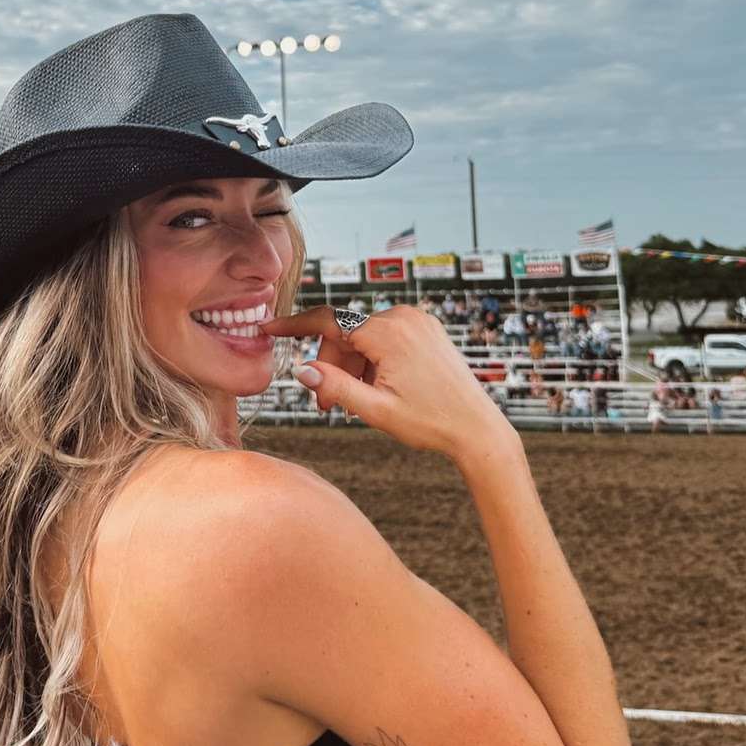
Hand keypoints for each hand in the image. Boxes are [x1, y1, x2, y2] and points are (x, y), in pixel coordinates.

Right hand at [262, 304, 518, 464]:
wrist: (477, 428)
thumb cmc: (431, 422)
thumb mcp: (376, 410)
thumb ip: (336, 387)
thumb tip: (302, 370)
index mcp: (389, 333)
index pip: (328, 322)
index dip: (294, 326)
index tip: (269, 327)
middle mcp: (403, 317)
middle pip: (346, 333)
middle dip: (332, 365)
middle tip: (329, 406)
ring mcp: (417, 319)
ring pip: (364, 336)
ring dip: (353, 365)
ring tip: (360, 401)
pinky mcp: (425, 327)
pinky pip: (384, 335)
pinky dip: (373, 358)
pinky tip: (380, 385)